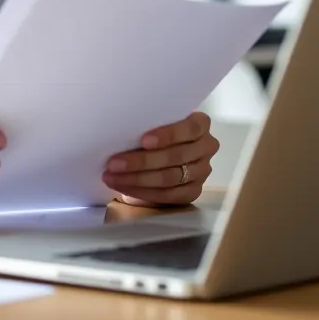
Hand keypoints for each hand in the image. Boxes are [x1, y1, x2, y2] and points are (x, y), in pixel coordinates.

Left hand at [102, 112, 217, 206]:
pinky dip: (143, 192)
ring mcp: (202, 171)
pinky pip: (168, 195)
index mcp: (200, 124)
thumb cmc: (153, 135)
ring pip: (169, 177)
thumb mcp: (153, 125)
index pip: (190, 128)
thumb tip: (120, 129)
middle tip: (114, 163)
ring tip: (112, 176)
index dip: (167, 135)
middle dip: (142, 161)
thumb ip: (148, 124)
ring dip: (137, 178)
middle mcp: (206, 147)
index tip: (143, 140)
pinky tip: (124, 187)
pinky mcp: (193, 191)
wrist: (156, 159)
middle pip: (176, 156)